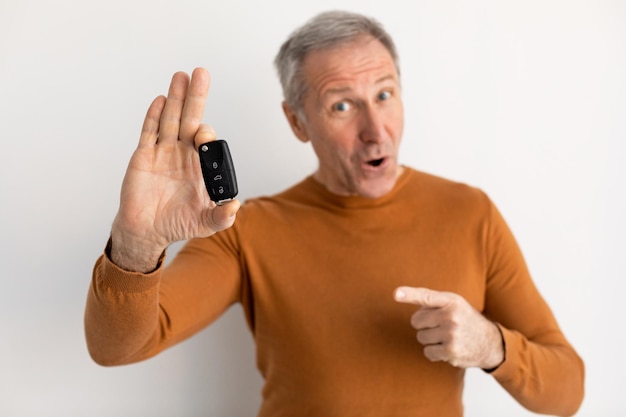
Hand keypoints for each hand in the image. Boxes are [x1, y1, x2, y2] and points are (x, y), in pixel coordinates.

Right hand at [110, 68, 239, 271]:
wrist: (147, 232)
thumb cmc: (178, 224)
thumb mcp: (206, 224)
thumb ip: (222, 216)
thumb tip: (235, 206)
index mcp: (200, 166)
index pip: (206, 140)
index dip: (207, 134)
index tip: (203, 136)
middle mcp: (183, 154)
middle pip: (189, 119)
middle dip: (195, 97)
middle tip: (201, 73)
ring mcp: (163, 153)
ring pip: (169, 120)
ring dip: (175, 98)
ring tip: (181, 76)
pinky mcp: (143, 157)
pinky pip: (149, 133)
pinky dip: (153, 116)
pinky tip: (159, 100)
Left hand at [394, 286, 503, 368]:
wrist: (490, 342)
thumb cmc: (465, 319)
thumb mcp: (454, 304)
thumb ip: (433, 301)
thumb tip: (403, 298)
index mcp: (451, 301)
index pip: (426, 296)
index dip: (409, 295)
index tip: (396, 294)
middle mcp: (451, 316)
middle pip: (416, 321)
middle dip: (424, 324)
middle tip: (440, 325)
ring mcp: (451, 335)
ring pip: (421, 337)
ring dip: (429, 338)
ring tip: (446, 336)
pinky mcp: (451, 352)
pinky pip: (427, 351)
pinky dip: (434, 351)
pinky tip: (447, 347)